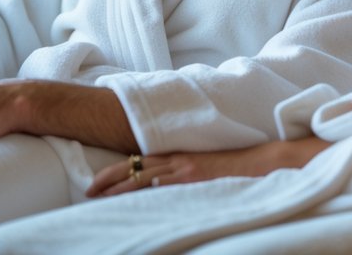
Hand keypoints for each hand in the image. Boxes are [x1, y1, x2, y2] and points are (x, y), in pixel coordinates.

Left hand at [86, 137, 329, 198]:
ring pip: (144, 174)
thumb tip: (169, 187)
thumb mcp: (208, 168)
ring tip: (97, 195)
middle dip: (110, 177)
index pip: (141, 161)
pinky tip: (130, 196)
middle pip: (136, 165)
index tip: (99, 181)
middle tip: (88, 189)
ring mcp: (186, 167)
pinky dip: (144, 188)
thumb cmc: (239, 167)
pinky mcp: (194, 175)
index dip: (118, 170)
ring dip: (119, 184)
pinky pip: (164, 183)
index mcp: (181, 155)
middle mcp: (180, 159)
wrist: (264, 160)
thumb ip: (188, 173)